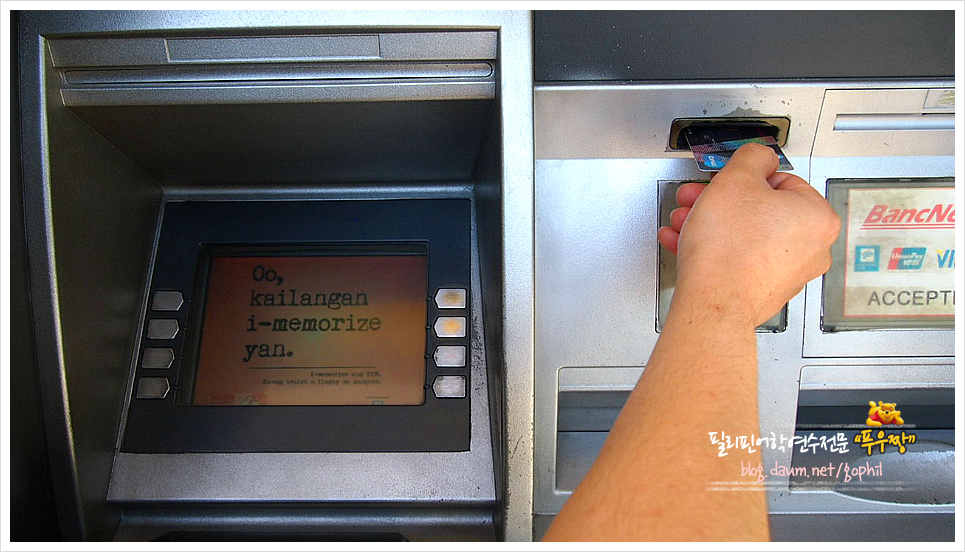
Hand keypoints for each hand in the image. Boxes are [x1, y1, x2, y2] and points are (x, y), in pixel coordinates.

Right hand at [657, 143, 840, 326]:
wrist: (713, 301)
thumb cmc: (730, 250)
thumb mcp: (736, 179)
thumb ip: (752, 157)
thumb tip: (759, 159)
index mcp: (818, 216)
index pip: (781, 180)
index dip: (746, 178)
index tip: (727, 182)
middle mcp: (812, 247)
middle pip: (761, 209)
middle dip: (723, 202)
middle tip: (701, 199)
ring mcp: (789, 273)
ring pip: (747, 235)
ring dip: (714, 224)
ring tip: (688, 221)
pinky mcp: (765, 290)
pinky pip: (741, 259)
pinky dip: (717, 248)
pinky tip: (688, 243)